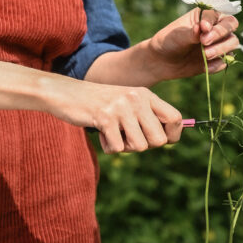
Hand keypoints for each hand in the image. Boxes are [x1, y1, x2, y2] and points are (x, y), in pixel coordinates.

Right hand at [47, 80, 182, 153]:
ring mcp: (121, 108)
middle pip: (159, 140)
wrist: (67, 93)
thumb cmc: (100, 104)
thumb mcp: (127, 103)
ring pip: (139, 147)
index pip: (175, 119)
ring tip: (113, 133)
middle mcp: (136, 99)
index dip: (171, 136)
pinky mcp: (104, 118)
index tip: (158, 140)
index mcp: (145, 94)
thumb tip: (168, 140)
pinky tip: (101, 133)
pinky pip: (117, 148)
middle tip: (128, 137)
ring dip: (125, 147)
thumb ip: (147, 116)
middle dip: (144, 145)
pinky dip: (108, 147)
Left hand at [148, 8, 238, 79]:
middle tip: (204, 42)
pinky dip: (217, 64)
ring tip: (205, 55)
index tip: (203, 28)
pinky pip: (226, 61)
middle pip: (231, 24)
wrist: (163, 61)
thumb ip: (191, 32)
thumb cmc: (169, 41)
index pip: (217, 13)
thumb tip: (201, 27)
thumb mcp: (177, 35)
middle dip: (221, 33)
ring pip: (233, 42)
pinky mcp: (218, 58)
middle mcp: (215, 27)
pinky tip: (205, 66)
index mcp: (204, 15)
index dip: (212, 21)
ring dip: (221, 49)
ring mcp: (219, 43)